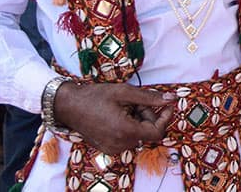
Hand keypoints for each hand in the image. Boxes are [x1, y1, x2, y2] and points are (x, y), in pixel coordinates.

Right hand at [53, 82, 173, 154]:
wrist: (68, 106)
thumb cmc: (95, 96)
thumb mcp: (125, 92)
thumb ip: (150, 98)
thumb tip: (172, 99)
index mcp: (125, 131)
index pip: (157, 132)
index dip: (165, 118)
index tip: (166, 105)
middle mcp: (120, 144)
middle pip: (147, 132)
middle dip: (147, 115)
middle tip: (135, 101)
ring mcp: (112, 148)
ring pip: (138, 135)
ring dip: (138, 120)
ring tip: (124, 107)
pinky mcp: (107, 148)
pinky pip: (127, 139)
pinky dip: (128, 127)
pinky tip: (117, 115)